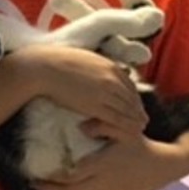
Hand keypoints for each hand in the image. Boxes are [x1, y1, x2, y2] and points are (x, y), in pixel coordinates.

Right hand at [12, 46, 147, 136]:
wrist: (45, 68)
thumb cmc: (58, 61)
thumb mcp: (85, 57)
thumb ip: (98, 65)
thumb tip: (101, 68)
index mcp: (110, 67)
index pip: (130, 85)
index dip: (135, 97)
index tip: (136, 105)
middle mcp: (111, 80)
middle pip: (132, 99)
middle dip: (139, 110)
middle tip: (142, 119)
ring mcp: (105, 94)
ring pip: (128, 110)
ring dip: (136, 120)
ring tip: (140, 128)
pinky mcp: (96, 106)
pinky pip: (118, 119)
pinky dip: (127, 126)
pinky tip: (132, 132)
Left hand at [31, 131, 161, 189]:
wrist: (162, 166)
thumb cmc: (140, 145)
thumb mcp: (124, 130)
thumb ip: (103, 125)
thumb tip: (82, 126)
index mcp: (101, 165)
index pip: (71, 177)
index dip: (53, 179)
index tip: (38, 174)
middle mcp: (102, 183)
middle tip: (32, 186)